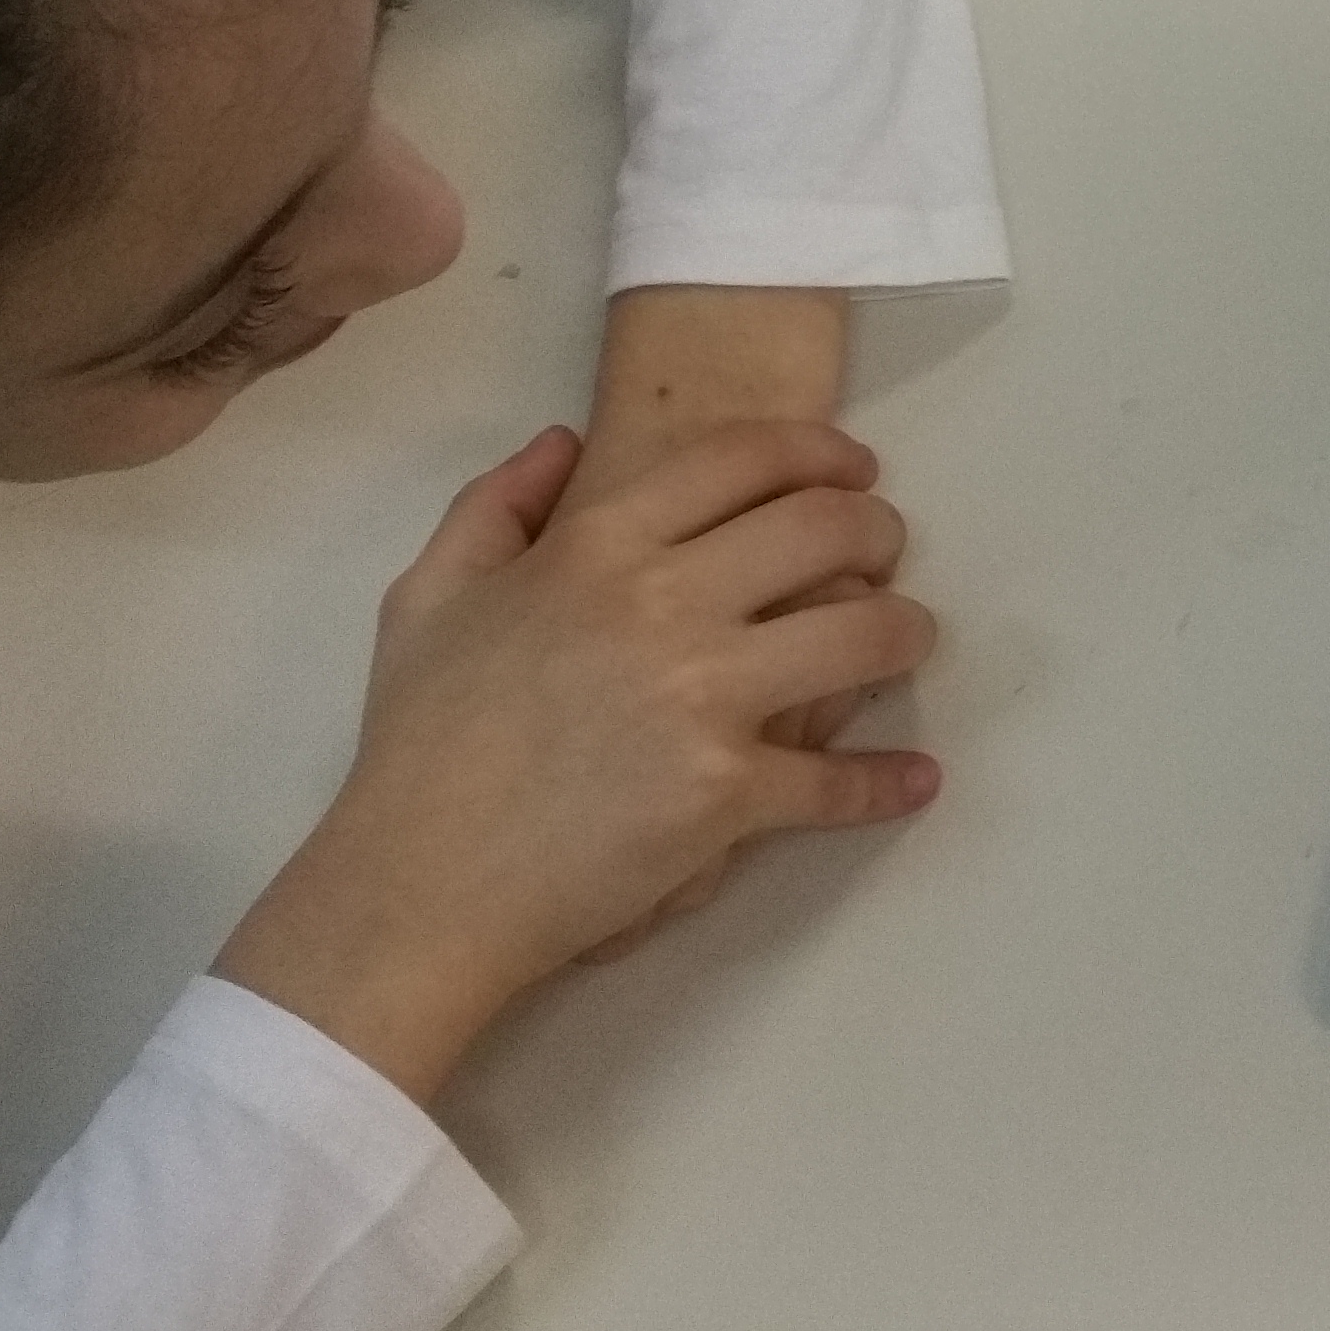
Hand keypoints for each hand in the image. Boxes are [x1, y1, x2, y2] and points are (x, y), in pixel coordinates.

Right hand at [213, 422, 940, 1101]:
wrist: (417, 886)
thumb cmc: (419, 745)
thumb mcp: (426, 599)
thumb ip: (493, 506)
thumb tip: (560, 443)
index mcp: (597, 546)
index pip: (742, 460)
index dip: (819, 452)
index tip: (852, 471)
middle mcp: (662, 603)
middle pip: (826, 530)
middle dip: (879, 533)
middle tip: (885, 553)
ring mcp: (703, 699)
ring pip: (864, 635)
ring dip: (904, 633)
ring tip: (904, 643)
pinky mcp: (727, 794)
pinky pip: (837, 781)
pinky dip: (884, 784)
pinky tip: (912, 780)